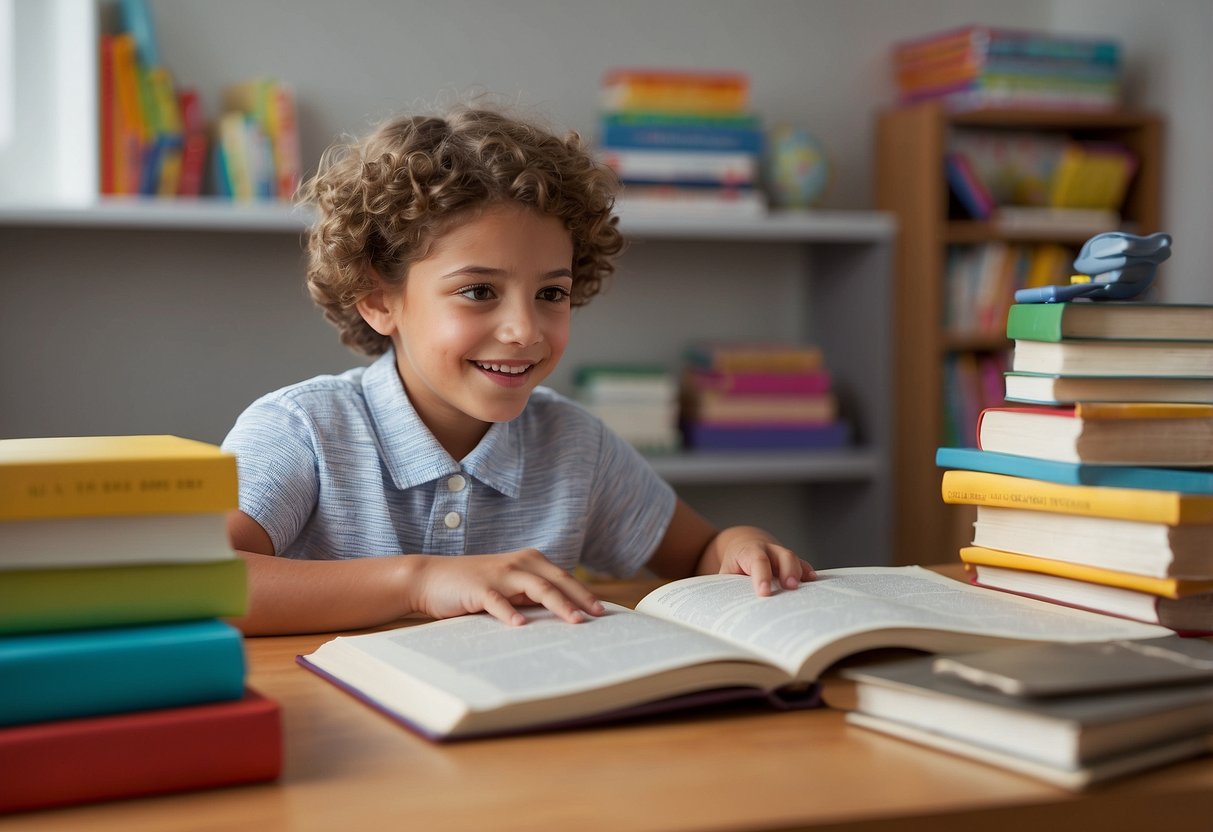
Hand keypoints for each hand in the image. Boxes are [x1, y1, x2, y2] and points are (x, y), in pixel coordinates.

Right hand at [405, 549, 605, 625]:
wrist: (431, 578)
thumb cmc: (475, 586)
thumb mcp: (509, 588)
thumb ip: (533, 595)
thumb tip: (566, 614)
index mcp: (530, 561)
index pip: (565, 578)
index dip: (585, 593)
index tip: (604, 611)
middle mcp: (519, 564)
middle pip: (557, 581)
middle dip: (580, 598)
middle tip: (598, 616)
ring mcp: (500, 575)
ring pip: (537, 588)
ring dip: (558, 604)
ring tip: (574, 621)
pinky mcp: (479, 588)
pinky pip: (498, 600)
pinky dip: (510, 612)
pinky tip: (521, 625)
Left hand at [706, 526, 815, 595]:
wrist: (744, 545)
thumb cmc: (734, 565)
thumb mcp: (725, 573)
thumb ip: (726, 586)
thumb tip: (721, 609)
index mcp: (749, 551)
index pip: (757, 560)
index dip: (762, 576)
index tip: (764, 593)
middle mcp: (769, 549)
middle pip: (783, 555)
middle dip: (787, 571)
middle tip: (790, 588)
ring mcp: (782, 554)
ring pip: (794, 559)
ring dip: (800, 574)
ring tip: (805, 590)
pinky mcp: (791, 561)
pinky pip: (802, 565)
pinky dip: (808, 573)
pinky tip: (815, 583)